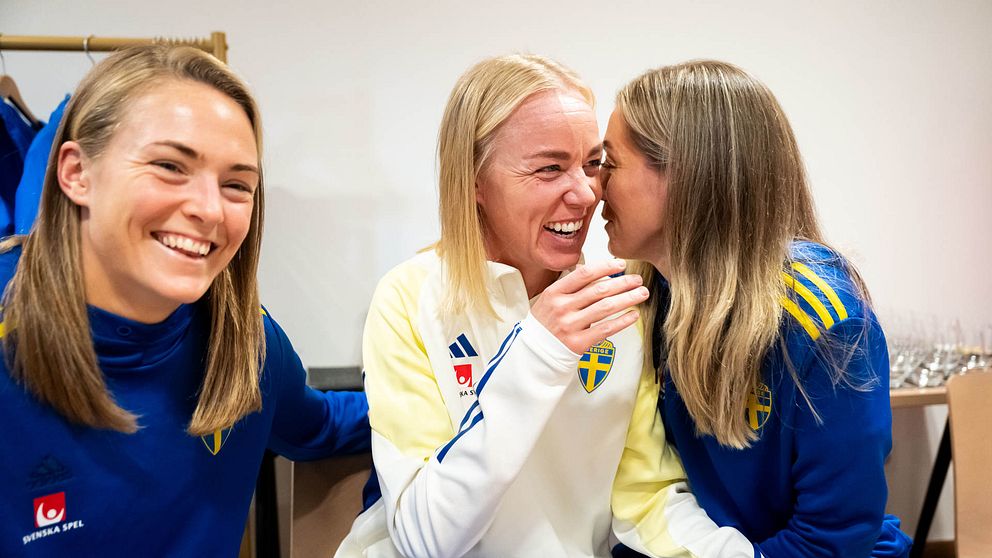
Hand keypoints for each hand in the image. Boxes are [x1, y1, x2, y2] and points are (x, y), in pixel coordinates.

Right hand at [531, 259, 648, 353]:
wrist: (534, 352)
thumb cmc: (546, 322)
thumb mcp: (551, 299)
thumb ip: (572, 286)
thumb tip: (601, 273)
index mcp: (554, 293)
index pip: (584, 274)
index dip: (606, 267)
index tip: (621, 265)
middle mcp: (562, 307)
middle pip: (599, 290)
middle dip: (623, 283)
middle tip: (637, 280)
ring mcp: (570, 326)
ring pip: (606, 308)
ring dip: (628, 298)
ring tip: (642, 294)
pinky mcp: (578, 343)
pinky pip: (606, 329)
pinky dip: (622, 321)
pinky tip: (633, 315)